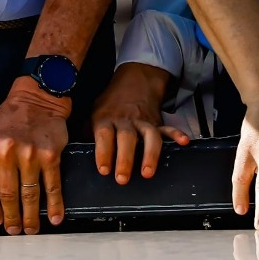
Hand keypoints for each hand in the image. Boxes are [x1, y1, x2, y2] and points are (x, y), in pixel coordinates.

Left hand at [0, 78, 71, 233]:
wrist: (35, 100)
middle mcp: (6, 151)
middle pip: (7, 195)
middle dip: (10, 217)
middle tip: (13, 230)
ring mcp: (30, 154)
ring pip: (29, 194)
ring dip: (30, 216)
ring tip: (30, 229)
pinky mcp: (50, 154)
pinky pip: (52, 184)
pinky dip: (54, 204)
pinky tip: (53, 218)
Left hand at [91, 61, 186, 183]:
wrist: (134, 80)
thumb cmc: (110, 104)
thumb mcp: (93, 114)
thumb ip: (86, 133)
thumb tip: (75, 152)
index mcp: (106, 119)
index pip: (104, 136)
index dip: (103, 152)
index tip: (103, 169)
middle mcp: (125, 121)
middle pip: (127, 139)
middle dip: (125, 159)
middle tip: (122, 178)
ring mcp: (143, 122)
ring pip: (149, 136)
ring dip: (149, 154)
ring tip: (147, 172)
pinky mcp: (157, 122)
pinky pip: (168, 128)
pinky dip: (176, 134)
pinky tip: (183, 142)